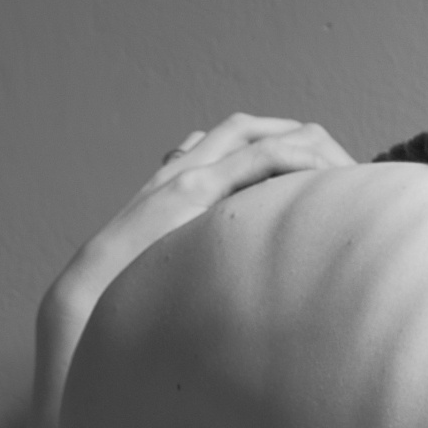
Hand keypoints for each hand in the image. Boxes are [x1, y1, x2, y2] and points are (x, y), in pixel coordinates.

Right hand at [44, 113, 352, 327]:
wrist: (86, 298)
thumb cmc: (127, 293)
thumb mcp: (170, 266)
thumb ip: (194, 251)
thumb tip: (224, 270)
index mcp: (179, 184)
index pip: (237, 144)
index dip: (279, 148)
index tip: (317, 173)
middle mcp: (182, 170)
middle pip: (251, 129)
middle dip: (299, 138)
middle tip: (340, 164)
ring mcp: (186, 176)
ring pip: (254, 134)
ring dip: (302, 143)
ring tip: (340, 166)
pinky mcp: (191, 191)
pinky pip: (253, 158)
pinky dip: (291, 157)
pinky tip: (320, 173)